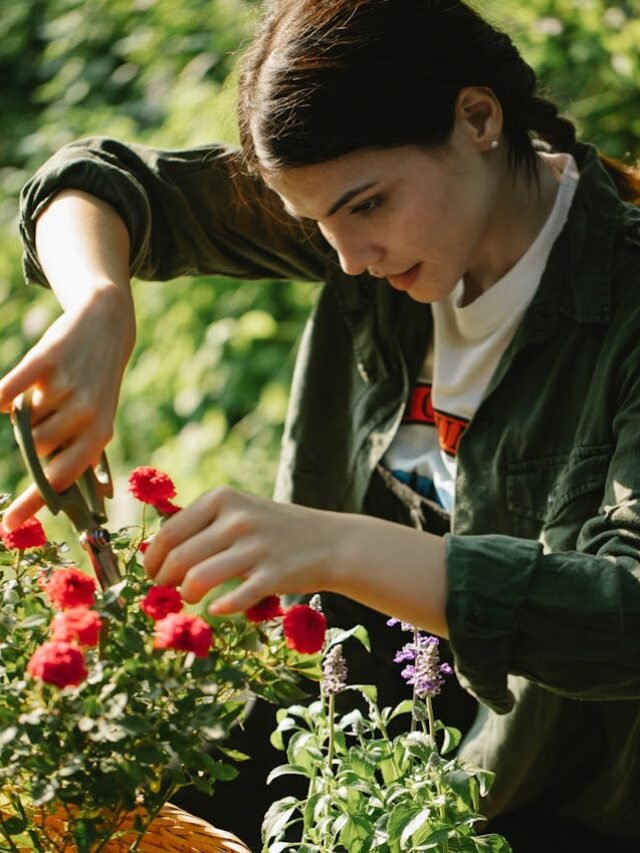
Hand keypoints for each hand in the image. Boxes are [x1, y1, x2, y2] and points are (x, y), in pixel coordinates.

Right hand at [0, 286, 134, 528]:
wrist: (105, 327)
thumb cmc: (97, 383)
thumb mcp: (100, 419)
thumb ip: (83, 455)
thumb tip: (86, 499)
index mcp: (100, 434)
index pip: (62, 478)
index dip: (34, 502)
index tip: (8, 525)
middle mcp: (87, 413)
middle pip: (35, 449)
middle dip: (33, 438)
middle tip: (48, 412)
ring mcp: (67, 386)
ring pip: (22, 422)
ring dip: (24, 413)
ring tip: (46, 394)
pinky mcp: (47, 359)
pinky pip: (9, 390)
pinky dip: (1, 395)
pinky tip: (1, 395)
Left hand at [143, 485, 448, 635]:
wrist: (331, 542)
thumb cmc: (274, 529)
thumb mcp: (239, 510)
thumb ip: (201, 524)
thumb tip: (155, 551)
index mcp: (223, 499)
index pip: (170, 532)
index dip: (153, 558)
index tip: (151, 574)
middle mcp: (237, 519)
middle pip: (179, 558)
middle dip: (164, 580)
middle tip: (166, 591)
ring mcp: (256, 547)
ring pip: (198, 579)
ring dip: (186, 594)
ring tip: (190, 598)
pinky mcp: (272, 575)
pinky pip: (233, 599)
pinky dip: (220, 607)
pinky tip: (218, 608)